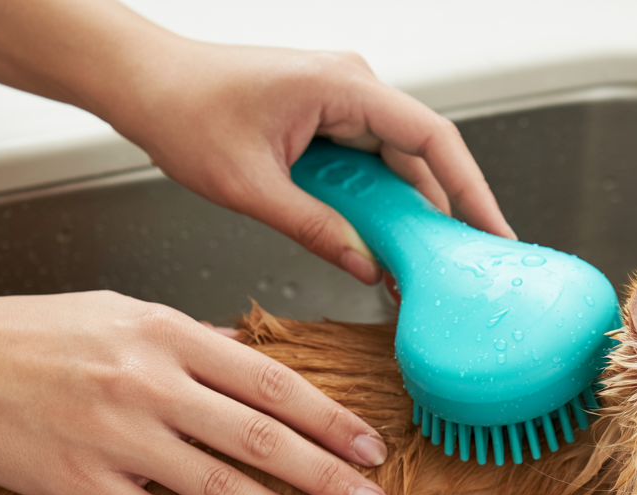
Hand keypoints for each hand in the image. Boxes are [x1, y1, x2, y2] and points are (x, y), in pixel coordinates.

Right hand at [0, 290, 390, 494]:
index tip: (372, 445)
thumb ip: (191, 340)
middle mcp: (152, 386)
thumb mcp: (122, 311)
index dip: (331, 418)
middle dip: (328, 476)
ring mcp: (119, 439)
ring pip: (222, 488)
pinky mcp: (84, 486)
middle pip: (263, 439)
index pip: (272, 383)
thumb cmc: (37, 333)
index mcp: (168, 335)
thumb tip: (248, 359)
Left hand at [96, 42, 515, 283]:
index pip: (433, 139)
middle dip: (442, 214)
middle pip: (422, 157)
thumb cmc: (184, 110)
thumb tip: (364, 266)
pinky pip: (369, 165)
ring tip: (421, 268)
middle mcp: (352, 87)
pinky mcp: (326, 119)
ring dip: (408, 215)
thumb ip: (314, 229)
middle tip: (458, 269)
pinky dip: (378, 205)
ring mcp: (341, 102)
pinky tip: (381, 244)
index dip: (471, 190)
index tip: (493, 232)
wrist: (142, 83)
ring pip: (396, 165)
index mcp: (344, 87)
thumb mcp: (251, 186)